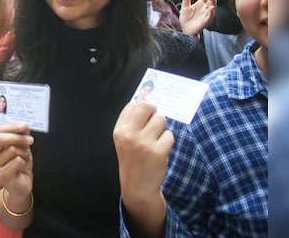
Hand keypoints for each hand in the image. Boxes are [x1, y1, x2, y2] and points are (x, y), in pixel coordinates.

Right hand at [0, 123, 33, 200]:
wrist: (21, 185)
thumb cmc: (19, 165)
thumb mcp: (20, 147)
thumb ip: (20, 136)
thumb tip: (24, 126)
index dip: (12, 126)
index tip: (25, 125)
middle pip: (1, 139)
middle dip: (18, 137)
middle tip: (30, 140)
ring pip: (12, 150)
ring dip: (24, 153)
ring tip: (23, 159)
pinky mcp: (2, 174)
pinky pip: (18, 161)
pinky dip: (24, 162)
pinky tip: (21, 168)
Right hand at [113, 101, 171, 234]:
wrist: (137, 187)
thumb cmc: (132, 160)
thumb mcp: (123, 140)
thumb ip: (131, 122)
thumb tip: (146, 101)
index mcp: (119, 130)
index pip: (132, 105)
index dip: (141, 109)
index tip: (145, 116)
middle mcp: (129, 134)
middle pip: (147, 106)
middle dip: (154, 111)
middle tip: (154, 121)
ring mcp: (144, 143)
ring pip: (161, 119)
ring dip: (161, 128)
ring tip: (155, 140)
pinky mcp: (158, 151)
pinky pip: (169, 135)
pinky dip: (167, 141)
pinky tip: (160, 150)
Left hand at [179, 0, 215, 36]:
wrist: (185, 30)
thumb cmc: (186, 18)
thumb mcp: (185, 6)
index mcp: (201, 3)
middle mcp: (205, 8)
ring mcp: (206, 14)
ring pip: (212, 6)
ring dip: (213, 1)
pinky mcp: (206, 21)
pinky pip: (210, 15)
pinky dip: (211, 11)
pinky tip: (211, 7)